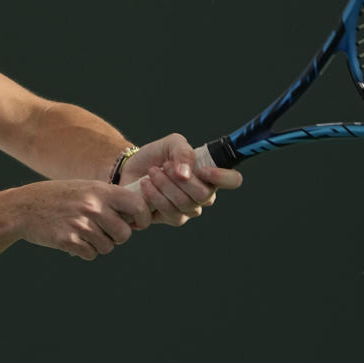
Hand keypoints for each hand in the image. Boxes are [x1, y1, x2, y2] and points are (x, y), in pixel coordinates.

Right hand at [10, 180, 152, 260]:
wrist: (23, 207)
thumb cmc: (58, 197)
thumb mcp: (85, 188)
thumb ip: (109, 199)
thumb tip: (136, 216)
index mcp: (100, 190)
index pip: (137, 205)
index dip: (142, 217)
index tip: (138, 224)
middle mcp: (93, 206)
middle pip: (124, 234)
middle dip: (117, 237)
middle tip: (104, 231)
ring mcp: (80, 224)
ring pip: (107, 247)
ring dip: (99, 245)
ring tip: (84, 233)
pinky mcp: (68, 240)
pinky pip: (90, 255)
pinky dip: (84, 251)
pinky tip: (74, 239)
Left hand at [119, 134, 242, 225]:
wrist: (131, 167)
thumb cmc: (156, 155)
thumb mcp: (171, 144)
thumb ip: (183, 152)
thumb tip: (186, 174)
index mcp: (209, 175)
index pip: (232, 180)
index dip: (222, 177)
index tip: (202, 169)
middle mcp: (202, 196)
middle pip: (204, 195)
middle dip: (180, 179)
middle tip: (164, 166)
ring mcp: (188, 210)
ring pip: (185, 205)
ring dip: (164, 185)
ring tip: (152, 173)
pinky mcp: (170, 218)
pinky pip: (169, 214)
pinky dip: (154, 196)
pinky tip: (145, 185)